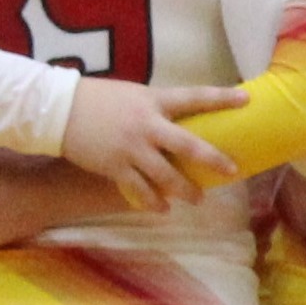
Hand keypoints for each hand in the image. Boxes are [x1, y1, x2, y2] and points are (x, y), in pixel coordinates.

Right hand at [57, 77, 244, 211]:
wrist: (59, 110)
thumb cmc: (97, 99)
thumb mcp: (133, 95)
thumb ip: (156, 108)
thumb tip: (178, 121)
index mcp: (154, 100)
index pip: (194, 97)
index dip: (222, 98)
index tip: (246, 99)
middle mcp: (147, 125)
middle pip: (188, 145)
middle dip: (213, 159)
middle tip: (231, 172)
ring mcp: (131, 148)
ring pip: (166, 175)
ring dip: (184, 190)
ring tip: (196, 199)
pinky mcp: (115, 166)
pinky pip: (140, 190)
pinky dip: (152, 201)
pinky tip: (162, 208)